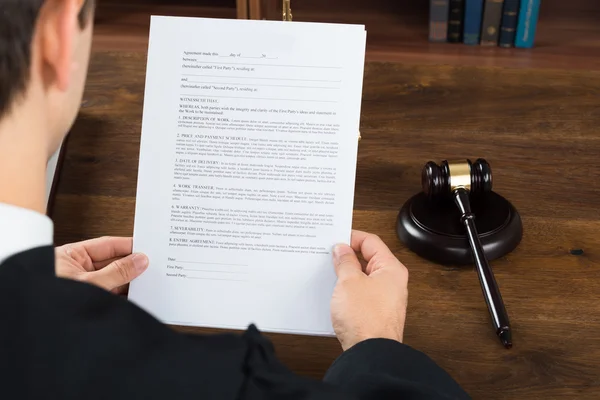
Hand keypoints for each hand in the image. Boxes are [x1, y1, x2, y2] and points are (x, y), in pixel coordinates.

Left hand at [55, 237, 148, 294]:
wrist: (38, 327)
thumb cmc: (49, 300)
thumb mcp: (90, 283)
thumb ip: (117, 272)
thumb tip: (138, 261)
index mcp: (72, 256)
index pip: (107, 245)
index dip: (128, 246)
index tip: (147, 248)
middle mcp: (77, 269)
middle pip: (112, 262)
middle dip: (131, 265)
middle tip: (151, 267)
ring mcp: (83, 287)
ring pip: (112, 280)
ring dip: (128, 283)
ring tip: (146, 283)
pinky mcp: (88, 302)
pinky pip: (109, 295)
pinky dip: (123, 297)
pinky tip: (136, 297)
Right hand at [331, 230, 408, 350]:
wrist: (370, 353)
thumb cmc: (365, 319)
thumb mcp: (348, 282)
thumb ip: (344, 261)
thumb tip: (341, 249)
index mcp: (391, 269)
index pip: (371, 242)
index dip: (351, 237)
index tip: (335, 238)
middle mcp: (392, 283)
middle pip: (369, 259)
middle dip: (347, 256)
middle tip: (329, 256)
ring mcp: (385, 299)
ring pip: (364, 278)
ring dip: (347, 274)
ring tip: (330, 274)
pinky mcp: (376, 313)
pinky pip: (362, 294)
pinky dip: (349, 291)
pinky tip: (336, 294)